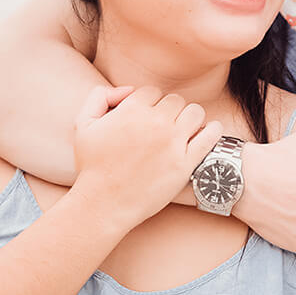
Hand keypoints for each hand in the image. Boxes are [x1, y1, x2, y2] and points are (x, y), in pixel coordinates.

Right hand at [73, 84, 222, 229]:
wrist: (103, 204)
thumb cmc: (92, 166)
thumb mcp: (83, 125)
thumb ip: (100, 97)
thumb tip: (128, 90)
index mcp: (132, 110)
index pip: (152, 92)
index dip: (150, 103)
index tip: (148, 116)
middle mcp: (155, 122)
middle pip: (175, 100)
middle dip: (170, 110)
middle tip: (165, 125)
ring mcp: (173, 143)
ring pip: (195, 113)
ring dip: (191, 117)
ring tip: (185, 128)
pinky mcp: (185, 163)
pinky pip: (210, 137)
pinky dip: (212, 130)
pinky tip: (209, 131)